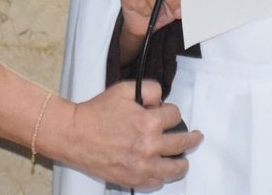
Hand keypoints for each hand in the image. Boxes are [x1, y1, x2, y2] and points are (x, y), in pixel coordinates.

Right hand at [62, 81, 199, 187]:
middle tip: (196, 137)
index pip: (175, 116)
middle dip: (191, 138)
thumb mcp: (124, 89)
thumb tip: (161, 100)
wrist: (74, 135)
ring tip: (184, 159)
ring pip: (174, 168)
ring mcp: (141, 166)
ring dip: (182, 162)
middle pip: (182, 143)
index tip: (167, 113)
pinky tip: (162, 170)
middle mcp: (149, 146)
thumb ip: (149, 89)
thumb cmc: (97, 113)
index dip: (172, 112)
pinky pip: (156, 182)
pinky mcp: (132, 179)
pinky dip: (162, 176)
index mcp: (148, 122)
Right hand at [120, 0, 180, 40]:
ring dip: (158, 6)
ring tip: (161, 15)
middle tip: (176, 11)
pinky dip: (146, 11)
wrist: (144, 23)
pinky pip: (139, 1)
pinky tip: (148, 14)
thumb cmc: (161, 9)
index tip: (184, 2)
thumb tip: (188, 0)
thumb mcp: (175, 4)